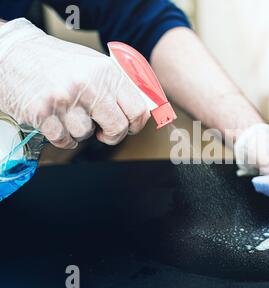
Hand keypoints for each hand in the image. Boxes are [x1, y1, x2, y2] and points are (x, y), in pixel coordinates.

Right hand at [0, 18, 149, 148]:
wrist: (14, 53)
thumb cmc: (58, 62)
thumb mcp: (94, 65)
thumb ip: (117, 86)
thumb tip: (141, 111)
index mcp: (107, 71)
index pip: (138, 110)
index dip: (135, 125)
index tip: (128, 127)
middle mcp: (89, 84)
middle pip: (118, 128)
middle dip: (112, 135)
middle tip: (103, 131)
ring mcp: (65, 99)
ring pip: (87, 135)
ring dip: (80, 131)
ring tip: (70, 114)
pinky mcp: (43, 113)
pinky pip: (64, 140)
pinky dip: (62, 137)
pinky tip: (56, 121)